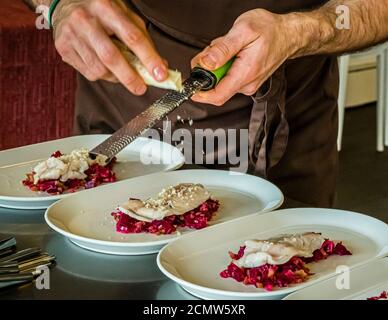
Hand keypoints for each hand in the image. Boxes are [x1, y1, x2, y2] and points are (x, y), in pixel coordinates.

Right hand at [52, 0, 167, 94]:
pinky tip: (105, 67)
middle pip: (111, 56)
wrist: (65, 1)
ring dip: (116, 78)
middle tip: (141, 88)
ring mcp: (72, 34)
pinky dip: (103, 75)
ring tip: (122, 74)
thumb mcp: (124, 15)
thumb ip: (142, 39)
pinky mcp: (63, 48)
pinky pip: (88, 72)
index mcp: (106, 8)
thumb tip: (160, 65)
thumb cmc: (100, 10)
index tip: (160, 74)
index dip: (148, 58)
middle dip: (129, 77)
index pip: (132, 36)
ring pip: (99, 68)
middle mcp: (86, 20)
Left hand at [191, 9, 296, 105]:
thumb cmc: (270, 30)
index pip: (217, 96)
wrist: (288, 34)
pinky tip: (232, 53)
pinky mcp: (246, 80)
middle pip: (215, 86)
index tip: (188, 86)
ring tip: (228, 48)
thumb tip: (205, 63)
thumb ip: (222, 49)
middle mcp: (246, 84)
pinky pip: (227, 76)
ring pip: (220, 79)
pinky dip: (224, 64)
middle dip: (208, 68)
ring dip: (216, 64)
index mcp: (245, 74)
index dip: (199, 94)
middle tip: (214, 50)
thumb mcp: (243, 31)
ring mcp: (247, 84)